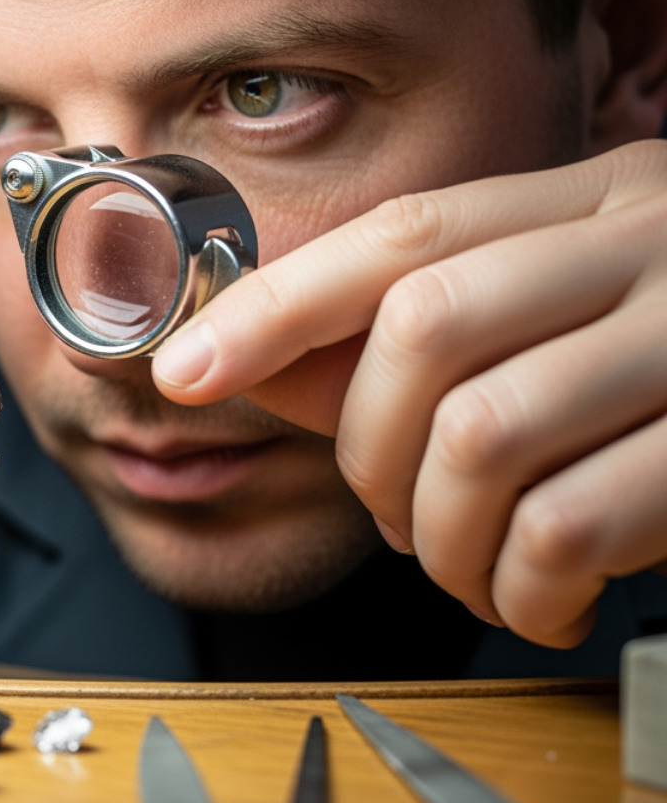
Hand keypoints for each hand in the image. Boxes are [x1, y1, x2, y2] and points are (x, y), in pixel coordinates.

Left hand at [152, 140, 666, 646]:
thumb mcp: (549, 323)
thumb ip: (400, 342)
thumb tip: (240, 364)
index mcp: (590, 203)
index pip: (402, 236)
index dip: (273, 305)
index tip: (183, 368)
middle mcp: (650, 247)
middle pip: (428, 331)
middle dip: (367, 448)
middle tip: (390, 512)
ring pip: (488, 435)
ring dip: (439, 534)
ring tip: (465, 567)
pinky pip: (577, 524)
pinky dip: (521, 586)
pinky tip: (532, 600)